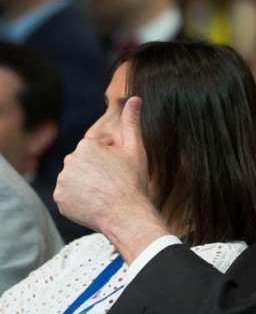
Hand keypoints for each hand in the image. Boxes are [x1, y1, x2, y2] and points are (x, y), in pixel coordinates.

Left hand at [54, 97, 169, 262]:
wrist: (127, 215)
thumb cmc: (134, 182)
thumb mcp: (136, 150)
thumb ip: (132, 122)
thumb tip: (135, 98)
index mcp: (87, 145)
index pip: (96, 150)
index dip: (110, 161)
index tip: (119, 172)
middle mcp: (70, 160)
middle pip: (84, 164)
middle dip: (96, 171)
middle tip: (113, 184)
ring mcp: (62, 181)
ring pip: (75, 179)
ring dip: (86, 185)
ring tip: (104, 195)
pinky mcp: (59, 199)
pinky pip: (68, 196)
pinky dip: (78, 199)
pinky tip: (94, 203)